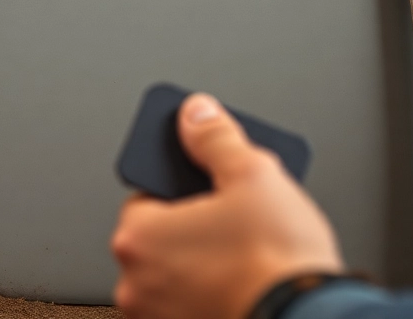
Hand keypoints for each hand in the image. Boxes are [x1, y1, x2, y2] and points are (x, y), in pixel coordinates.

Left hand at [110, 93, 345, 318]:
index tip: (210, 178)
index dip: (185, 180)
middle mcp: (136, 283)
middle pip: (165, 235)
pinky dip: (215, 292)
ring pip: (180, 274)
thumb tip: (197, 114)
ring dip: (206, 261)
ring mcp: (158, 318)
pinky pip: (194, 304)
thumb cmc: (276, 263)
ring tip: (251, 250)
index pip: (148, 190)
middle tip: (240, 215)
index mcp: (138, 236)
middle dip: (199, 222)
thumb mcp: (252, 175)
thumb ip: (216, 138)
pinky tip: (250, 282)